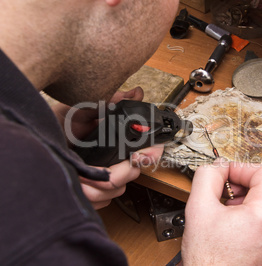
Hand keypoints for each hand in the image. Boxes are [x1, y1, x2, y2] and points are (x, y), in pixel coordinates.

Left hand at [52, 87, 162, 209]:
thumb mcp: (81, 109)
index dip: (150, 154)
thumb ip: (108, 101)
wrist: (37, 141)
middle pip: (133, 174)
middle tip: (98, 171)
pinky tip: (79, 185)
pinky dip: (92, 196)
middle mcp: (116, 158)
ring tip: (80, 177)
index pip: (149, 149)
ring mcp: (107, 177)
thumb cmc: (58, 125)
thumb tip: (135, 93)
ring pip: (118, 190)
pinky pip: (104, 201)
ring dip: (98, 187)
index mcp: (119, 139)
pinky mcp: (96, 192)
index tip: (136, 158)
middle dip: (116, 175)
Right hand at [181, 158, 261, 265]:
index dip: (242, 168)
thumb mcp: (199, 208)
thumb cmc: (209, 259)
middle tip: (229, 188)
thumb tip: (218, 166)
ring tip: (232, 207)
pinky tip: (240, 220)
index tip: (227, 174)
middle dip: (249, 180)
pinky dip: (260, 211)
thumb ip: (207, 176)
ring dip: (255, 195)